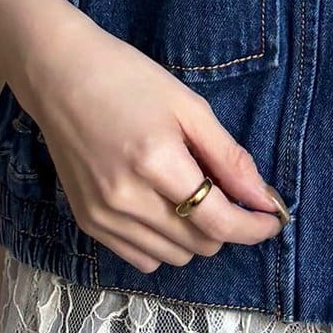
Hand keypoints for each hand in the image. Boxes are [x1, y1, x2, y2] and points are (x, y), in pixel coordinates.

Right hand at [10, 2, 288, 275]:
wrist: (59, 74)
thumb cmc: (128, 80)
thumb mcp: (189, 107)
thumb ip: (229, 157)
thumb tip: (263, 199)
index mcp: (156, 163)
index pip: (218, 223)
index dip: (254, 228)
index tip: (273, 219)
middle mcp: (126, 199)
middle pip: (199, 244)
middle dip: (226, 225)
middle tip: (225, 191)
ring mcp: (103, 215)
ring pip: (173, 256)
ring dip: (195, 236)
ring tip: (189, 194)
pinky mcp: (87, 222)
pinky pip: (141, 258)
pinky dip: (163, 243)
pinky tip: (162, 209)